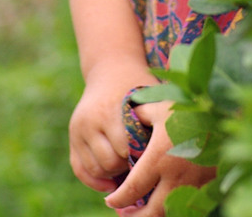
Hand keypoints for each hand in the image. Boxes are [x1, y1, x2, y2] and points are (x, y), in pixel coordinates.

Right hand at [69, 59, 152, 192]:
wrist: (110, 68)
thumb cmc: (136, 85)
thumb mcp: (147, 97)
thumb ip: (158, 119)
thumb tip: (179, 149)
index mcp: (109, 110)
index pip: (125, 150)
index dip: (141, 157)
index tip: (153, 157)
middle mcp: (89, 121)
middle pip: (109, 163)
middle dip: (126, 168)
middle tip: (142, 164)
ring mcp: (78, 129)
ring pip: (94, 170)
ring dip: (112, 175)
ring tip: (129, 169)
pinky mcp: (73, 137)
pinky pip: (79, 169)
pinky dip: (94, 181)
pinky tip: (112, 183)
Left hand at [103, 99, 214, 215]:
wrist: (227, 118)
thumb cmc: (191, 110)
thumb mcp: (162, 107)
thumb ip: (140, 114)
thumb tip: (127, 118)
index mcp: (159, 158)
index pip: (132, 189)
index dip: (118, 199)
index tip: (110, 200)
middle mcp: (174, 178)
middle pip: (150, 213)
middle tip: (122, 213)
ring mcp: (192, 186)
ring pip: (168, 214)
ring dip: (152, 216)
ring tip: (140, 212)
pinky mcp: (206, 188)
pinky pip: (185, 208)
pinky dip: (171, 210)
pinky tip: (163, 203)